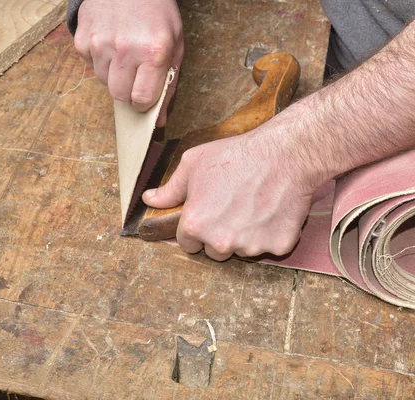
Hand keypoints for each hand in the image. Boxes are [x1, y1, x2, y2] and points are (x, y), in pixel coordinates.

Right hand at [74, 0, 183, 125]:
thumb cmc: (156, 13)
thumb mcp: (175, 43)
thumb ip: (169, 83)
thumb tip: (160, 120)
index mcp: (154, 52)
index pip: (142, 100)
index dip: (144, 101)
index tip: (145, 94)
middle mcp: (125, 50)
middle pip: (120, 96)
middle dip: (128, 91)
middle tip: (134, 73)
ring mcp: (100, 44)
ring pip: (103, 82)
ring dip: (113, 74)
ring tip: (123, 51)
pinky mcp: (82, 40)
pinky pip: (89, 65)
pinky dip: (99, 60)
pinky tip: (109, 41)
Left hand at [141, 122, 318, 260]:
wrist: (284, 153)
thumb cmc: (236, 155)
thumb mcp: (193, 165)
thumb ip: (170, 189)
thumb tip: (150, 200)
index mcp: (195, 225)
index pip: (187, 243)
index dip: (196, 228)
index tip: (208, 214)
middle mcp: (220, 242)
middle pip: (214, 251)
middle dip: (220, 234)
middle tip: (233, 207)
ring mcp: (250, 247)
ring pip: (241, 250)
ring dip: (245, 235)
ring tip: (254, 205)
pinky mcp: (278, 247)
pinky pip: (270, 247)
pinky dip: (272, 234)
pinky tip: (272, 210)